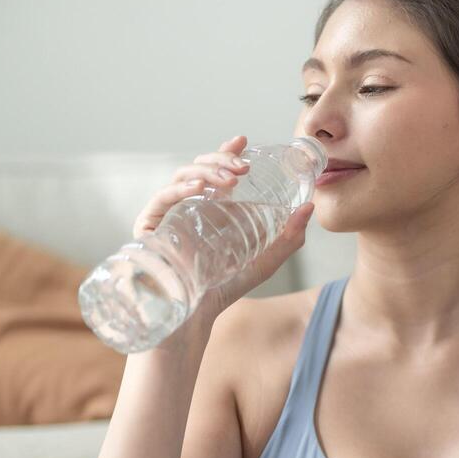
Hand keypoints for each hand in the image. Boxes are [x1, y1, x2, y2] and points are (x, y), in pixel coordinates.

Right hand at [131, 134, 316, 318]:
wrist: (194, 316)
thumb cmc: (224, 288)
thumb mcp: (264, 262)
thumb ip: (288, 238)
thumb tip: (310, 207)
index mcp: (210, 208)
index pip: (214, 170)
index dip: (226, 151)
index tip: (244, 140)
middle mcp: (187, 206)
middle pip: (198, 168)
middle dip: (220, 160)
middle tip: (243, 167)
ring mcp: (167, 215)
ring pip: (181, 177)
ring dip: (206, 171)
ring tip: (230, 179)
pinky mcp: (148, 228)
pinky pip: (161, 200)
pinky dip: (179, 189)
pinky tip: (200, 189)